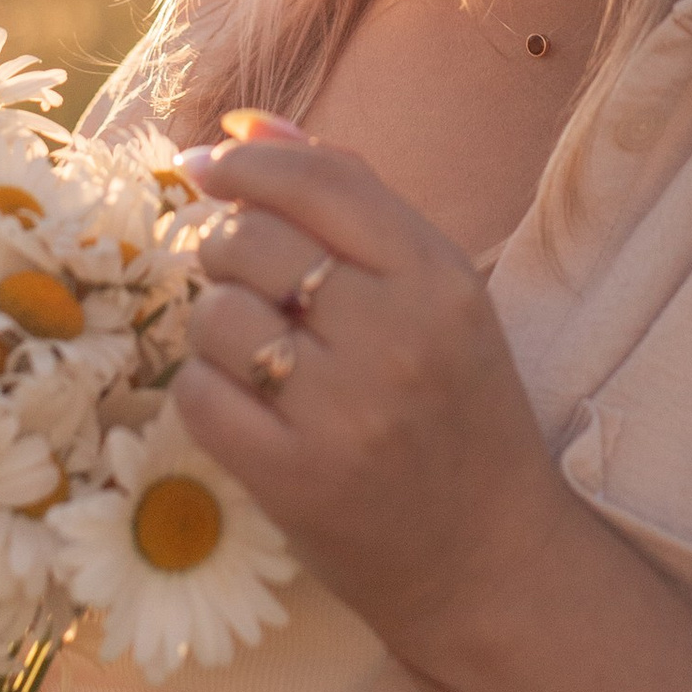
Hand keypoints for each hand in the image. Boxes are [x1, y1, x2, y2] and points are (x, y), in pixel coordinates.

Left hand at [176, 117, 691, 691]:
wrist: (490, 565)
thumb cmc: (459, 415)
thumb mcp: (438, 296)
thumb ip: (350, 202)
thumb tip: (243, 127)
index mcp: (440, 279)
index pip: (318, 180)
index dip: (244, 166)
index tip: (204, 169)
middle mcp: (396, 336)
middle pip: (251, 242)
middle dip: (224, 252)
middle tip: (243, 283)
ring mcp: (344, 411)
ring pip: (215, 316)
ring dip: (216, 327)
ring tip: (258, 354)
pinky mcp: (295, 478)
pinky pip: (201, 396)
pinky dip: (207, 395)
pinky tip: (246, 407)